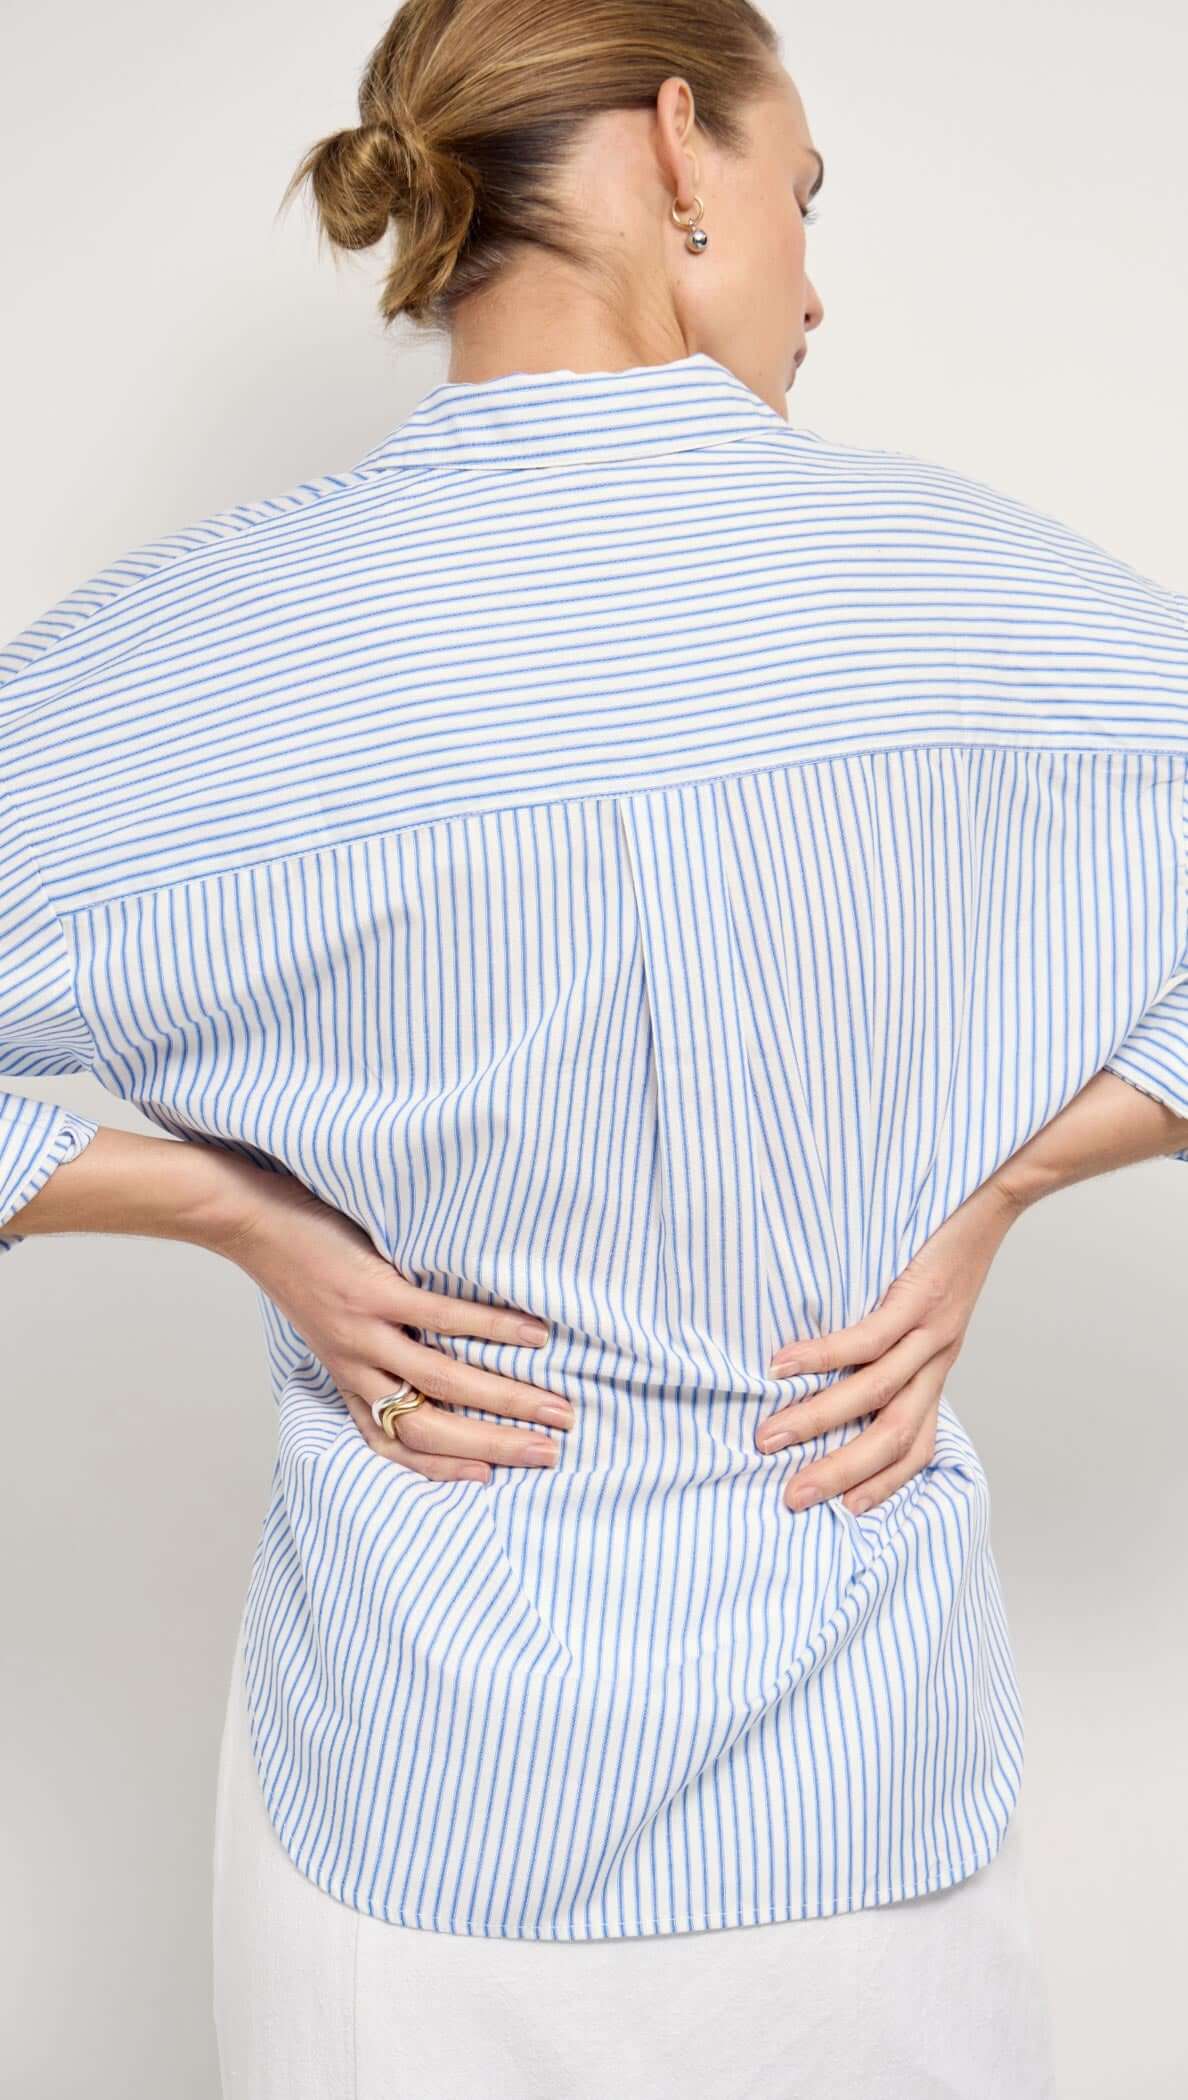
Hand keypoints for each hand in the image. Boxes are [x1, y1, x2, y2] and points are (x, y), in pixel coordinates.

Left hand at [221, 1171, 572, 1483]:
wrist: (249, 1221)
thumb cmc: (297, 1264)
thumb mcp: (328, 1321)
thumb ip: (371, 1344)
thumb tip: (430, 1349)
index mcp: (346, 1376)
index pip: (392, 1443)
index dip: (442, 1467)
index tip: (490, 1475)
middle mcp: (355, 1366)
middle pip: (428, 1427)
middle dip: (495, 1445)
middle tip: (550, 1451)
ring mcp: (364, 1332)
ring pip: (443, 1383)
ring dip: (506, 1400)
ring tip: (556, 1405)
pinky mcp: (373, 1292)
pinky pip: (443, 1319)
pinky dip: (493, 1330)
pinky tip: (532, 1335)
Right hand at [757, 1177, 1022, 1514]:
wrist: (995, 1195)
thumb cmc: (946, 1247)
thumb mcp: (926, 1307)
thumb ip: (894, 1341)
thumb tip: (836, 1365)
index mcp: (938, 1367)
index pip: (919, 1445)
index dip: (885, 1483)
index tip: (843, 1511)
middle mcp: (938, 1360)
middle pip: (894, 1437)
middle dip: (840, 1472)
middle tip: (791, 1497)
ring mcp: (931, 1332)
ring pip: (874, 1396)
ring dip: (818, 1422)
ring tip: (769, 1437)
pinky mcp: (918, 1299)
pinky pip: (866, 1341)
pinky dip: (821, 1357)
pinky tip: (782, 1365)